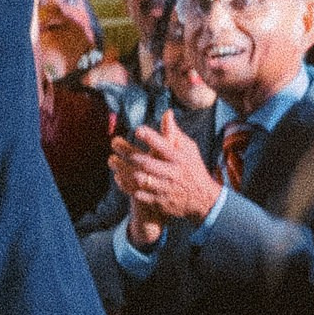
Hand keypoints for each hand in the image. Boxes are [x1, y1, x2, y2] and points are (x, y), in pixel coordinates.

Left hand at [109, 116, 224, 226]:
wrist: (202, 200)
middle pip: (147, 162)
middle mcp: (172, 173)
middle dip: (128, 152)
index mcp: (179, 158)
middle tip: (114, 142)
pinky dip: (127, 186)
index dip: (151, 138)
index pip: (164, 146)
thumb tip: (167, 113)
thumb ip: (175, 133)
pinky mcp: (159, 201)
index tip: (137, 130)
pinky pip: (139, 194)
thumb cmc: (192, 168)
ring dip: (123, 169)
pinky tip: (118, 177)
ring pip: (140, 179)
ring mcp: (165, 188)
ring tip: (111, 160)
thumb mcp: (189, 149)